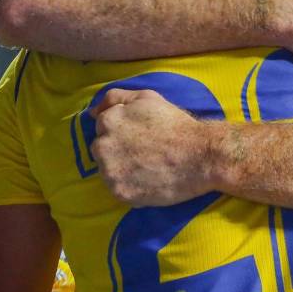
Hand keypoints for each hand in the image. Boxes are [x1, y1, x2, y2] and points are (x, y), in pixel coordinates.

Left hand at [89, 89, 215, 206]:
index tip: (140, 137)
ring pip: (107, 171)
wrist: (200, 156)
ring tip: (147, 167)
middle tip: (144, 152)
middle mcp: (103, 146)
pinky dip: (130, 187)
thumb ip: (115, 98)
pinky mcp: (120, 193)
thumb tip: (92, 112)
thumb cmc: (175, 124)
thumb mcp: (146, 97)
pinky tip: (148, 180)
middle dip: (117, 150)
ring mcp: (110, 172)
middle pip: (100, 150)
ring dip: (121, 170)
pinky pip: (117, 190)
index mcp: (108, 121)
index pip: (102, 128)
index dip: (122, 132)